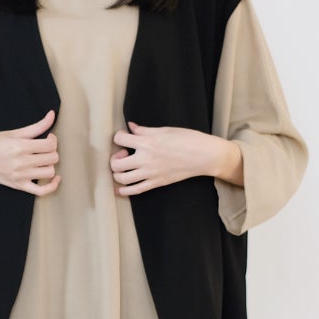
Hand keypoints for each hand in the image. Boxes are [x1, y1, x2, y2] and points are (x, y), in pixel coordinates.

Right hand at [0, 109, 60, 194]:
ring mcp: (20, 176)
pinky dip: (52, 186)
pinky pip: (41, 191)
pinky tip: (54, 178)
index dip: (53, 139)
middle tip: (44, 148)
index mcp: (20, 146)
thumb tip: (52, 115)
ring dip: (50, 164)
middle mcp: (21, 162)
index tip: (48, 137)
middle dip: (52, 151)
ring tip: (43, 160)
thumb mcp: (12, 132)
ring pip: (50, 172)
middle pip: (52, 158)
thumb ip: (36, 126)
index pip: (50, 145)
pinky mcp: (18, 186)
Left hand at [110, 121, 232, 194]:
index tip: (125, 136)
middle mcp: (145, 159)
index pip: (119, 139)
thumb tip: (131, 127)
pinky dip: (123, 191)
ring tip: (125, 168)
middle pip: (116, 163)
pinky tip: (120, 188)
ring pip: (121, 179)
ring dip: (117, 173)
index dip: (119, 136)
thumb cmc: (187, 139)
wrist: (204, 156)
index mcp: (147, 143)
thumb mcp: (165, 130)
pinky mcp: (156, 183)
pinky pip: (134, 191)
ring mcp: (150, 173)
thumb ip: (144, 130)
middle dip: (115, 158)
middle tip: (124, 154)